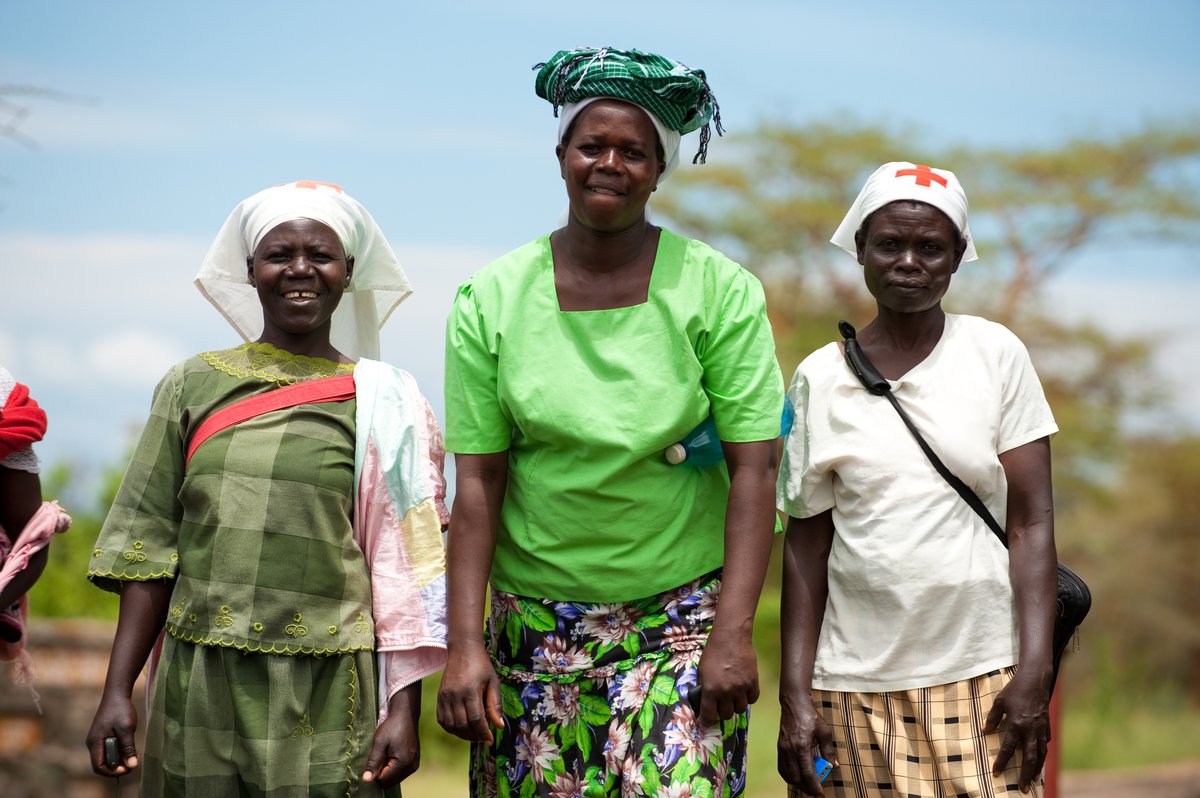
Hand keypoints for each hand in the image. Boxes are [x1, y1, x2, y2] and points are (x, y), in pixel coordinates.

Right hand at [86, 692, 139, 776]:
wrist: (117, 692)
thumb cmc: (121, 709)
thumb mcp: (127, 729)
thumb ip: (128, 748)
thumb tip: (132, 765)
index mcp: (95, 742)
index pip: (98, 767)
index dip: (112, 772)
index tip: (128, 769)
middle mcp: (93, 742)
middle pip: (102, 763)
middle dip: (117, 766)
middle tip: (132, 762)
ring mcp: (97, 738)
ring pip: (106, 755)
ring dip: (119, 758)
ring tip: (132, 753)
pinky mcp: (103, 734)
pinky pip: (109, 748)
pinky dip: (118, 750)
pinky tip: (128, 745)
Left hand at [362, 701, 419, 786]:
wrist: (406, 715)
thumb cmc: (391, 727)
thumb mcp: (379, 743)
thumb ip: (373, 763)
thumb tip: (366, 780)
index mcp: (404, 763)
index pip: (383, 781)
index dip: (375, 771)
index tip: (377, 755)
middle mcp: (412, 766)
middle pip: (389, 782)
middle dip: (382, 771)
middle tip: (383, 753)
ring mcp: (415, 765)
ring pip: (394, 778)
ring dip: (388, 769)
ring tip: (388, 752)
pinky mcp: (415, 762)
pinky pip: (400, 772)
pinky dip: (394, 766)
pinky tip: (394, 753)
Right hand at [436, 641, 503, 743]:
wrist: (463, 650)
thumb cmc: (482, 666)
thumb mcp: (493, 682)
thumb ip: (495, 705)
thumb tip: (499, 726)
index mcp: (470, 690)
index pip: (476, 719)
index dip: (483, 733)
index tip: (490, 740)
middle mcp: (455, 695)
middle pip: (463, 725)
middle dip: (474, 736)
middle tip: (483, 738)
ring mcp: (445, 696)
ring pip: (451, 725)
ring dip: (462, 734)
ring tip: (473, 734)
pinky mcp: (439, 697)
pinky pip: (442, 720)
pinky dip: (451, 728)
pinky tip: (461, 728)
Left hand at [695, 625, 759, 726]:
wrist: (731, 637)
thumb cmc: (713, 652)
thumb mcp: (702, 670)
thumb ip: (704, 686)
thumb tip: (705, 700)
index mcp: (710, 689)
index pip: (709, 715)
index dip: (707, 721)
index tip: (707, 722)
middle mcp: (726, 691)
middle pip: (726, 715)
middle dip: (722, 712)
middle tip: (721, 706)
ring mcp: (741, 687)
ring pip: (740, 709)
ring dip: (735, 706)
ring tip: (733, 698)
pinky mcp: (753, 682)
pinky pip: (753, 699)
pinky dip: (748, 698)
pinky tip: (744, 692)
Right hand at [777, 691, 837, 795]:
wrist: (794, 704)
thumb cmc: (811, 716)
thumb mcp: (825, 732)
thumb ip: (829, 750)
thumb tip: (833, 765)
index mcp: (802, 746)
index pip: (808, 772)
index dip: (814, 786)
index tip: (821, 793)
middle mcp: (790, 749)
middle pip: (796, 777)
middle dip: (806, 788)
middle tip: (815, 792)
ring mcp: (782, 749)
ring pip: (787, 774)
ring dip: (797, 784)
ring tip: (807, 787)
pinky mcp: (779, 747)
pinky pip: (782, 767)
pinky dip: (788, 776)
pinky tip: (796, 777)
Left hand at [983, 671, 1050, 792]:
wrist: (1035, 680)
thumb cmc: (1014, 690)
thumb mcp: (999, 702)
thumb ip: (992, 718)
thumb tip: (985, 731)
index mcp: (1016, 725)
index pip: (1008, 749)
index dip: (1001, 762)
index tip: (996, 773)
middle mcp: (1030, 730)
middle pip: (1029, 758)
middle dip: (1025, 775)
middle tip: (1022, 788)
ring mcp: (1040, 729)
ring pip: (1040, 754)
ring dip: (1037, 768)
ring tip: (1033, 779)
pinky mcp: (1047, 725)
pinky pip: (1045, 743)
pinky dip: (1042, 753)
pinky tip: (1039, 758)